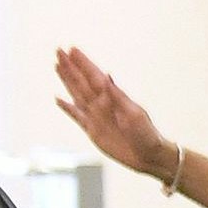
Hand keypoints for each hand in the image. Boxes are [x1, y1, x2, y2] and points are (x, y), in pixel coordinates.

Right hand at [51, 48, 172, 178]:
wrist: (149, 157)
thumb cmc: (147, 134)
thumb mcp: (134, 114)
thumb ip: (117, 95)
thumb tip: (107, 76)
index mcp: (113, 98)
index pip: (94, 76)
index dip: (83, 63)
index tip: (72, 50)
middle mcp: (102, 104)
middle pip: (82, 81)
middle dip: (70, 67)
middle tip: (59, 51)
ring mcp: (96, 116)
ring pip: (76, 94)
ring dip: (67, 81)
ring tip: (57, 66)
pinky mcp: (92, 130)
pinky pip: (76, 116)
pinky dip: (67, 108)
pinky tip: (58, 99)